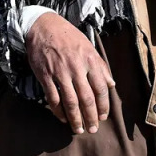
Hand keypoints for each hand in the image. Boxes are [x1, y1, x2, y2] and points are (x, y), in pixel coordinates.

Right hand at [25, 13, 115, 134]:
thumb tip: (112, 84)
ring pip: (70, 102)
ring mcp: (60, 72)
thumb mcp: (89, 47)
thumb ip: (101, 66)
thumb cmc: (69, 37)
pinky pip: (53, 98)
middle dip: (91, 117)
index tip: (103, 117)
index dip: (103, 106)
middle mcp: (77, 67)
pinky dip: (58, 111)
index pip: (101, 88)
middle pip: (87, 98)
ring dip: (75, 118)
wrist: (44, 26)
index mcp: (90, 60)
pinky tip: (62, 118)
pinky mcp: (45, 75)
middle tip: (93, 129)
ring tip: (78, 129)